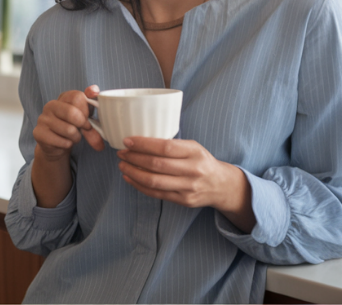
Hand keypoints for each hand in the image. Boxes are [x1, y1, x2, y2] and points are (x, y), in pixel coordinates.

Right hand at [33, 85, 104, 161]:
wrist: (57, 144)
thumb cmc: (74, 126)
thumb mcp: (86, 115)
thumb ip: (92, 102)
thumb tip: (95, 91)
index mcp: (63, 97)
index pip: (77, 97)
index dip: (86, 110)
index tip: (88, 118)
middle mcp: (51, 105)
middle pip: (71, 112)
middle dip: (82, 124)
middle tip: (84, 129)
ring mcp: (43, 119)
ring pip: (69, 130)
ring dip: (76, 137)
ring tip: (74, 136)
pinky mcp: (39, 133)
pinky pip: (62, 142)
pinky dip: (68, 145)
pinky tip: (65, 142)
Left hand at [117, 137, 255, 231]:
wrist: (220, 185)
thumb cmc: (201, 161)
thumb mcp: (193, 147)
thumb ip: (172, 145)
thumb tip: (141, 141)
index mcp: (194, 151)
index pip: (165, 147)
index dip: (144, 144)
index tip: (128, 141)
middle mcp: (192, 170)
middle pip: (157, 164)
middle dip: (134, 158)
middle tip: (121, 152)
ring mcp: (187, 187)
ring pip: (154, 181)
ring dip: (133, 172)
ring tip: (122, 165)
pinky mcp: (183, 200)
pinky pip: (156, 194)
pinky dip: (139, 186)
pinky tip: (130, 178)